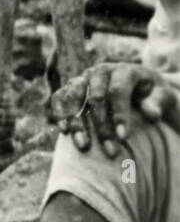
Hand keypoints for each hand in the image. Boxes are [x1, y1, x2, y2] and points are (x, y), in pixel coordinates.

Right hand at [51, 62, 179, 157]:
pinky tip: (63, 131)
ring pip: (73, 98)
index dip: (119, 114)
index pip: (117, 91)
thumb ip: (158, 102)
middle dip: (101, 126)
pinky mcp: (70, 87)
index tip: (124, 138)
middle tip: (109, 151)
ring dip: (76, 123)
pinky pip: (58, 98)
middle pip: (95, 98)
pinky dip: (59, 114)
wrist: (137, 85)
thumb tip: (151, 114)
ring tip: (83, 145)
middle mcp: (99, 71)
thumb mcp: (162, 95)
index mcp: (123, 70)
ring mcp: (82, 78)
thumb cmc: (151, 93)